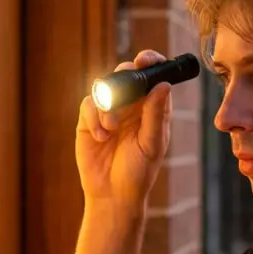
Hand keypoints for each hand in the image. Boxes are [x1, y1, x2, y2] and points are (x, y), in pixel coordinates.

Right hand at [75, 49, 172, 209]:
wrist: (112, 194)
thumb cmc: (138, 172)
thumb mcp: (152, 144)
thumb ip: (156, 115)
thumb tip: (163, 85)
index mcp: (152, 107)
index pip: (152, 76)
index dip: (150, 62)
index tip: (145, 59)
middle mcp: (131, 105)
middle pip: (126, 74)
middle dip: (124, 77)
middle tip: (123, 86)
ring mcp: (109, 111)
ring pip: (105, 87)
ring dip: (108, 105)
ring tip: (111, 129)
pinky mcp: (89, 120)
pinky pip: (88, 104)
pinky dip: (93, 118)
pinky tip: (101, 136)